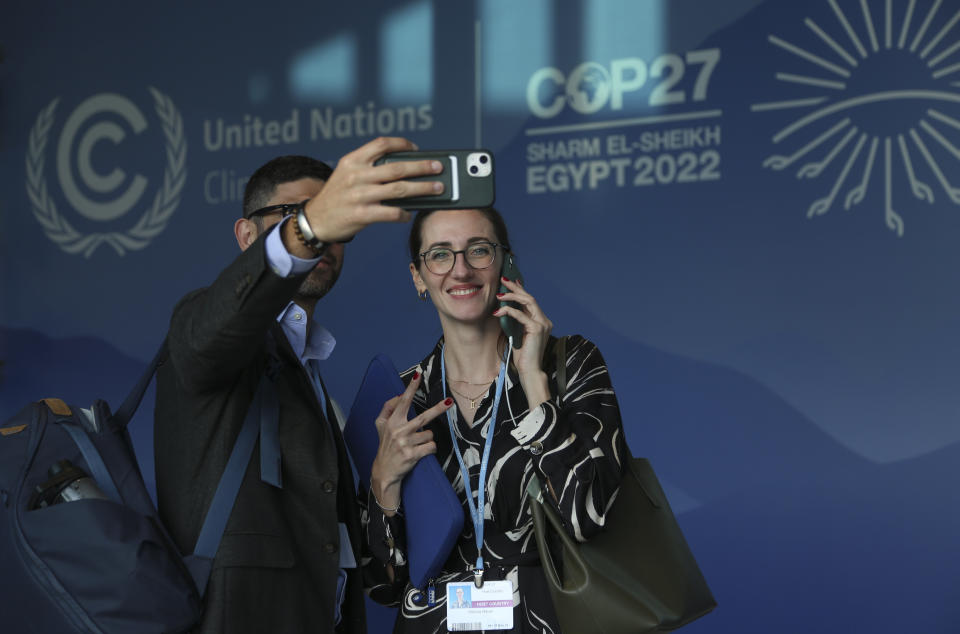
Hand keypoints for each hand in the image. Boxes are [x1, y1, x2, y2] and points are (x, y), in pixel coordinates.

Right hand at [303, 137, 443, 242]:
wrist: (315, 220)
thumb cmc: (338, 196)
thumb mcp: (347, 174)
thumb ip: (370, 169)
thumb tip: (407, 172)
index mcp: (352, 160)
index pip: (381, 144)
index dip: (401, 144)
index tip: (416, 148)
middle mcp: (356, 175)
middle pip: (397, 168)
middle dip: (422, 167)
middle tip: (439, 168)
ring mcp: (359, 195)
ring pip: (399, 189)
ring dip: (422, 189)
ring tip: (437, 188)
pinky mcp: (362, 215)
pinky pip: (391, 212)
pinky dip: (404, 213)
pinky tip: (409, 213)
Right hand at [370, 370, 452, 514]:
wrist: (384, 470)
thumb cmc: (385, 445)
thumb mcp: (380, 425)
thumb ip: (388, 408)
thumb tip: (399, 395)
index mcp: (392, 421)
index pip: (403, 401)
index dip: (411, 388)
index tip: (418, 375)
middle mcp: (398, 431)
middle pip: (424, 417)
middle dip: (438, 408)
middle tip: (450, 401)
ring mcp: (406, 443)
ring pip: (429, 434)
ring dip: (427, 438)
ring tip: (417, 444)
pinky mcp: (412, 455)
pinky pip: (431, 447)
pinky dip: (430, 449)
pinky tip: (421, 452)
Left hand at [494, 277, 552, 405]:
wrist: (530, 371)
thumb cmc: (523, 356)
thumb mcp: (518, 335)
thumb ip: (516, 323)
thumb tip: (505, 310)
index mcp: (542, 321)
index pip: (530, 301)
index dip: (521, 290)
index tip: (511, 282)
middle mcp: (545, 320)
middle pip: (530, 298)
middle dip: (516, 288)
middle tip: (503, 280)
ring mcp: (542, 324)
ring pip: (528, 302)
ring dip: (512, 296)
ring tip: (499, 294)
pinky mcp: (536, 329)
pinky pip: (521, 315)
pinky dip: (508, 311)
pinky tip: (498, 312)